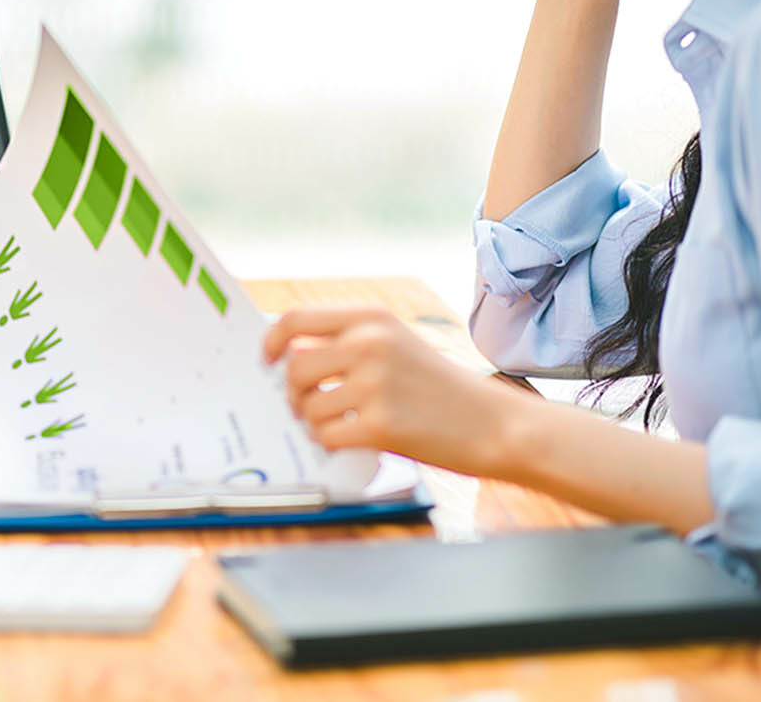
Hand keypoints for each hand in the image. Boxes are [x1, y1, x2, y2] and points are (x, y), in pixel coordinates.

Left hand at [263, 306, 517, 475]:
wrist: (493, 423)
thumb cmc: (444, 388)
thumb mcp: (400, 344)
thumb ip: (352, 341)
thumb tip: (291, 353)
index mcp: (372, 318)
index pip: (297, 319)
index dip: (271, 341)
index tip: (267, 359)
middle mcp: (369, 343)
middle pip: (295, 367)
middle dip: (292, 394)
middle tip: (305, 407)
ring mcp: (373, 384)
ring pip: (308, 407)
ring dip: (314, 423)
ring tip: (339, 425)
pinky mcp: (379, 425)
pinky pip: (327, 436)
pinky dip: (332, 443)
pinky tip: (351, 440)